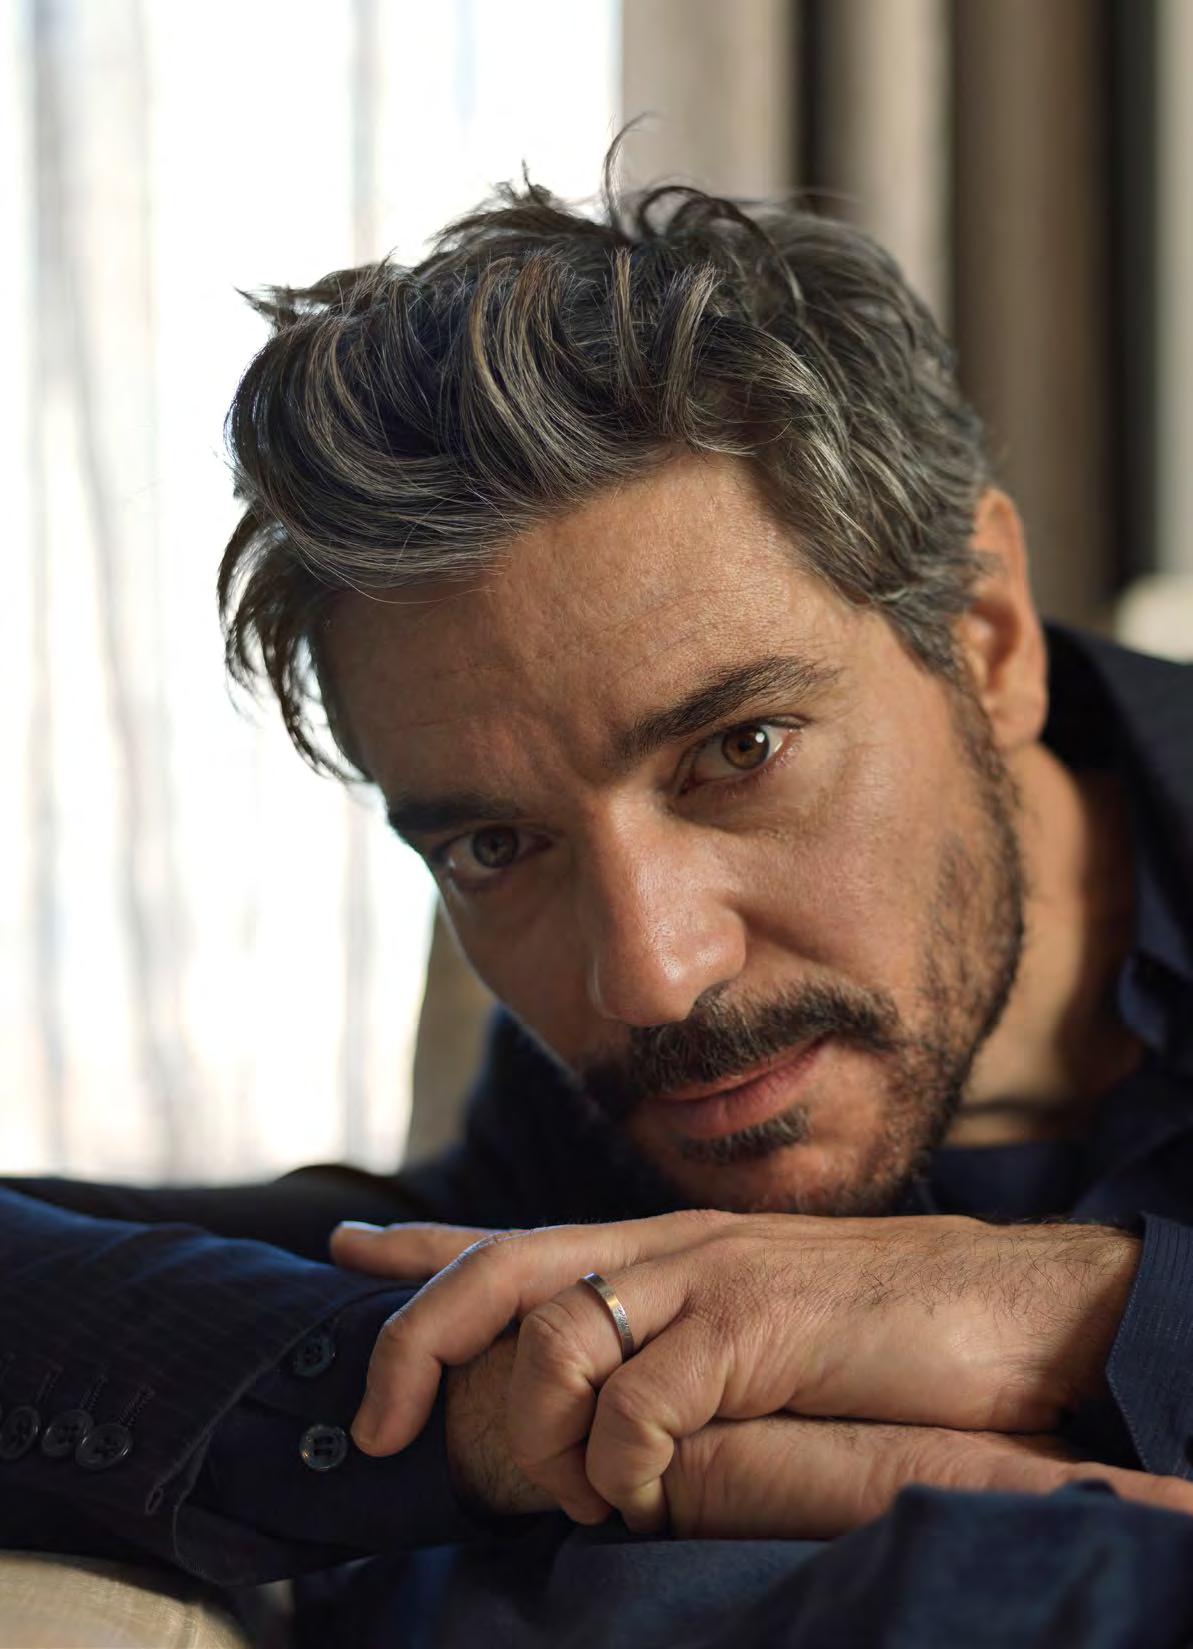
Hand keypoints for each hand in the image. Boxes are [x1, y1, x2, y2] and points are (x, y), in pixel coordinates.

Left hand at [332, 1210, 1140, 1526]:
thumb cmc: (882, 1328)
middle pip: (498, 1269)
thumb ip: (678, 1344)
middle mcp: (671, 1246)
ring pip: (555, 1339)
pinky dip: (626, 1469)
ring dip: (550, 1439)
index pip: (516, 1235)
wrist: (1006, 1304)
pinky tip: (651, 1495)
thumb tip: (601, 1407)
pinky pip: (642, 1404)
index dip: (421, 1249)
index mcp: (666, 1247)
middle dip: (413, 1341)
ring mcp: (710, 1277)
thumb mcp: (757, 1326)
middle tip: (379, 1428)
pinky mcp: (754, 1324)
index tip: (342, 1251)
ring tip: (590, 1496)